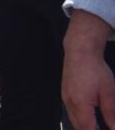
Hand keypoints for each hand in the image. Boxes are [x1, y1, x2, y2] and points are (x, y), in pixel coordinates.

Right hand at [63, 10, 114, 129]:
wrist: (80, 52)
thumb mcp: (108, 92)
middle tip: (104, 128)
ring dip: (84, 127)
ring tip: (98, 126)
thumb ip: (110, 113)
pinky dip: (80, 120)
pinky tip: (89, 119)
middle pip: (78, 127)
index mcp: (81, 104)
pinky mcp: (65, 95)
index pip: (88, 129)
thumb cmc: (95, 70)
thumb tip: (113, 127)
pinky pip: (71, 113)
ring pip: (73, 121)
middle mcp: (69, 103)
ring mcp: (65, 99)